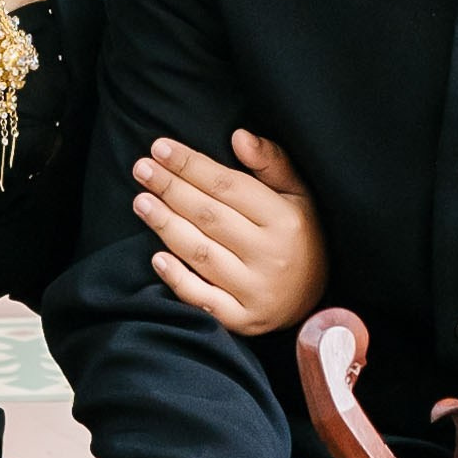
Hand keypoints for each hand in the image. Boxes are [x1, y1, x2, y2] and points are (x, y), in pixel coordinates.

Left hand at [133, 129, 329, 336]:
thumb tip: (239, 136)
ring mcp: (256, 291)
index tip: (160, 148)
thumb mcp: (298, 195)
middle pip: (209, 216)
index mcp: (285, 220)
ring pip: (201, 254)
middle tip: (141, 169)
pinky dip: (178, 280)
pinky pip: (203, 299)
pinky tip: (156, 257)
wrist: (316, 301)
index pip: (228, 186)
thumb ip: (272, 162)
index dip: (191, 165)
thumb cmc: (300, 237)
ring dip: (166, 226)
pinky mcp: (243, 320)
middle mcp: (271, 256)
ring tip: (141, 202)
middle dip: (170, 189)